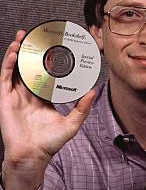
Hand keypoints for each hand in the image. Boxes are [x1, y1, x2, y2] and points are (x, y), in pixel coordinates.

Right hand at [0, 30, 94, 189]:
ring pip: (16, 68)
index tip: (55, 47)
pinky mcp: (6, 99)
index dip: (49, 60)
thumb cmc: (49, 143)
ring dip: (18, 52)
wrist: (32, 156)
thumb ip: (82, 108)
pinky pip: (6, 78)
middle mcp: (29, 94)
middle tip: (37, 34)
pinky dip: (8, 64)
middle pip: (29, 67)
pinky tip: (14, 53)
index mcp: (44, 97)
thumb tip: (93, 91)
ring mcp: (16, 95)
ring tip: (23, 36)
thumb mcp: (71, 124)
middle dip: (32, 50)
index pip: (46, 74)